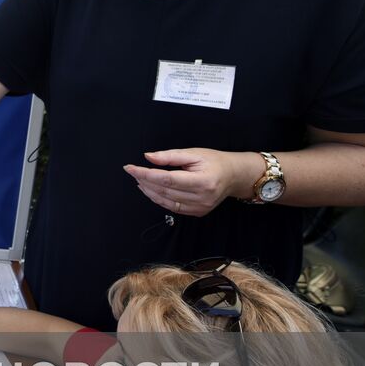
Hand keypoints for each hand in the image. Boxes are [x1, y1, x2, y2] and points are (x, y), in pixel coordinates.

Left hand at [124, 148, 253, 217]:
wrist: (234, 176)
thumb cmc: (215, 162)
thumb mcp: (194, 153)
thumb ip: (169, 156)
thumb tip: (148, 157)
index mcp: (203, 181)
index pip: (167, 179)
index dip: (146, 174)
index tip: (130, 168)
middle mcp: (202, 198)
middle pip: (165, 191)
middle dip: (145, 181)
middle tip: (133, 172)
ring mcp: (200, 208)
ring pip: (166, 201)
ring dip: (149, 191)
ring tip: (140, 180)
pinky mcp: (197, 212)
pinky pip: (172, 208)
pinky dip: (159, 199)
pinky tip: (152, 190)